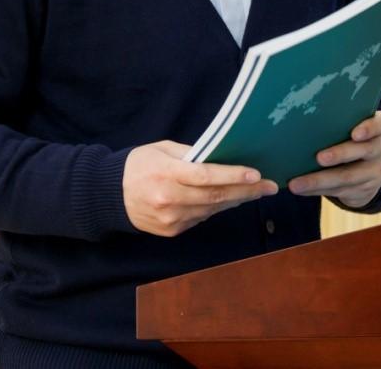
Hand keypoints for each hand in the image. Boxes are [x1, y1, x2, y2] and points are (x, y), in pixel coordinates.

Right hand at [122, 141, 277, 236]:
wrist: (110, 195)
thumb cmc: (139, 165)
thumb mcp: (163, 149)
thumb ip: (192, 154)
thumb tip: (222, 158)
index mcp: (166, 173)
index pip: (205, 176)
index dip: (233, 176)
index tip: (256, 174)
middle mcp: (169, 199)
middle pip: (215, 197)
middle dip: (247, 191)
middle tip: (270, 186)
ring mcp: (171, 218)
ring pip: (212, 209)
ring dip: (236, 201)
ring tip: (256, 191)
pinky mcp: (172, 231)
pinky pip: (201, 218)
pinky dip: (217, 208)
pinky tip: (230, 200)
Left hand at [287, 111, 380, 208]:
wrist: (371, 168)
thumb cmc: (351, 137)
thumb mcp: (354, 126)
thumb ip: (339, 121)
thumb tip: (299, 119)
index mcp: (380, 127)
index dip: (370, 128)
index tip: (355, 134)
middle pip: (363, 151)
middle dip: (340, 154)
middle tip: (319, 158)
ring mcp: (375, 171)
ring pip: (348, 177)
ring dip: (319, 180)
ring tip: (297, 184)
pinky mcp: (365, 190)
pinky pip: (339, 191)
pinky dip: (317, 190)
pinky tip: (301, 189)